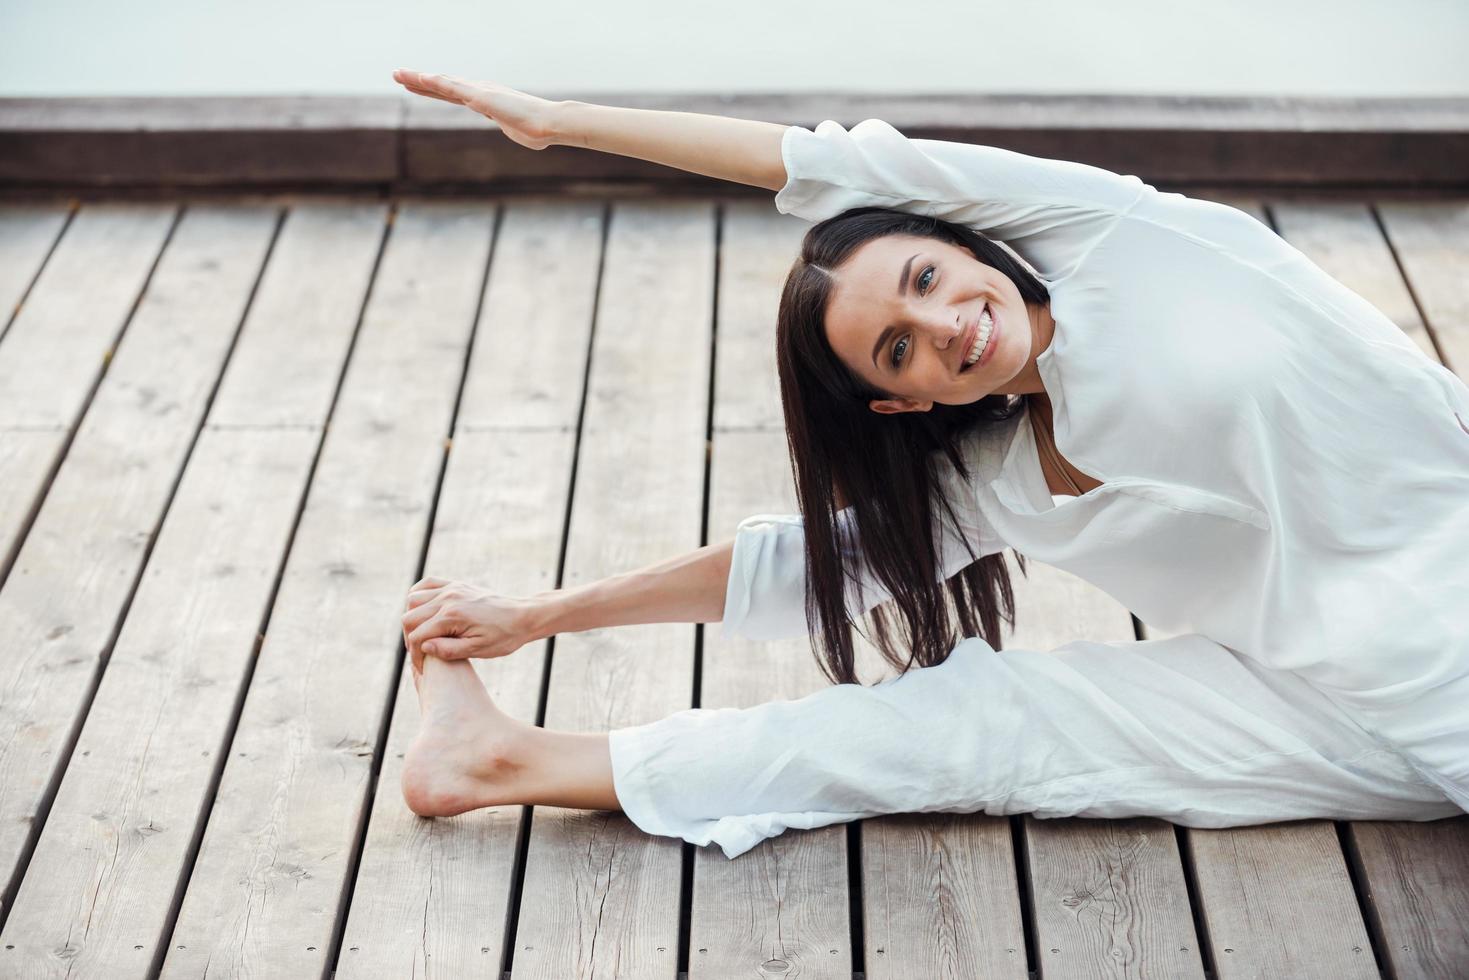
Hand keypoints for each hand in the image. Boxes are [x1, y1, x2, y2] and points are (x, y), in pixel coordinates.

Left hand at [390, 69, 562, 150]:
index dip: (433, 89)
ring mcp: (479, 92)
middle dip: (419, 81)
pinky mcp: (480, 97)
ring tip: (398, 74)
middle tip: (398, 75)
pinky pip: (452, 88)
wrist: (549, 125)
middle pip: (442, 86)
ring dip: (419, 78)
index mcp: (485, 100)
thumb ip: (517, 130)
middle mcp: (479, 92)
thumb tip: (529, 135)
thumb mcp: (520, 132)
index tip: (416, 85)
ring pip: (442, 83)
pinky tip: (419, 78)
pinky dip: (435, 82)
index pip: (453, 93)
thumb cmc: (539, 131)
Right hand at [401, 576, 543, 674]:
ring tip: (422, 634)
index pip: (417, 636)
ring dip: (412, 617)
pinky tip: (423, 611)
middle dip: (410, 638)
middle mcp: (448, 598)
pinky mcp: (456, 584)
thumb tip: (423, 646)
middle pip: (409, 617)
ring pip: (412, 599)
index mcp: (453, 616)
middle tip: (421, 653)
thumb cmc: (504, 636)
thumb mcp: (478, 649)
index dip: (415, 655)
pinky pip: (426, 584)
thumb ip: (448, 650)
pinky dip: (418, 596)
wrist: (523, 616)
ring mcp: (451, 588)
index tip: (422, 668)